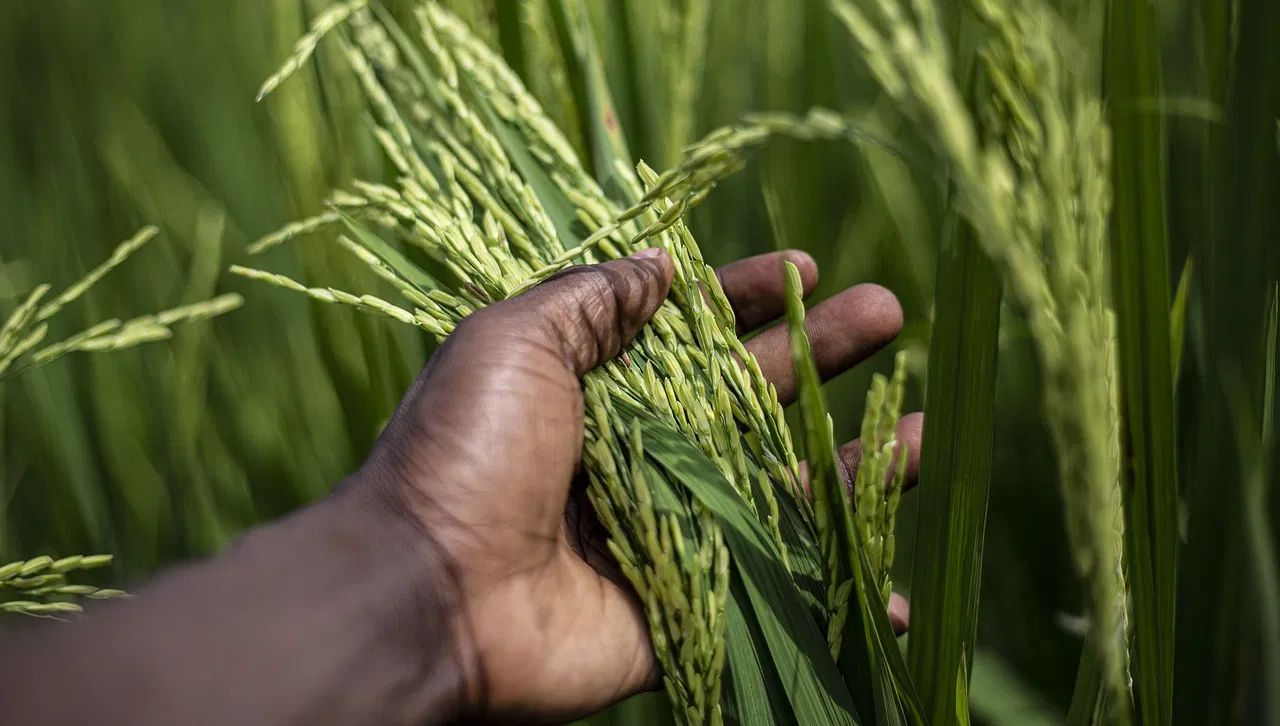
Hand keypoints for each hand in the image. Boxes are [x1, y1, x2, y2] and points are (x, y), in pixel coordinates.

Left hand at [346, 248, 923, 721]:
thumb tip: (660, 265)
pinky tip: (895, 588)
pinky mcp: (683, 603)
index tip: (807, 268)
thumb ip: (591, 301)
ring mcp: (667, 530)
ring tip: (925, 434)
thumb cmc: (466, 453)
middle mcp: (639, 454)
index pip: (691, 332)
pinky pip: (772, 591)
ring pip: (778, 492)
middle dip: (821, 354)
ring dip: (852, 465)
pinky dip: (833, 594)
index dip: (749, 297)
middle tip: (889, 313)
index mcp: (598, 389)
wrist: (429, 593)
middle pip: (751, 399)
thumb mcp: (513, 341)